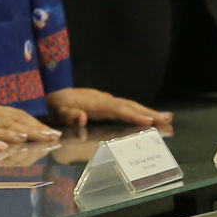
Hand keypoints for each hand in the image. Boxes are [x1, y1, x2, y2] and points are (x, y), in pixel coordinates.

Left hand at [45, 86, 171, 128]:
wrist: (48, 96)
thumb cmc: (52, 107)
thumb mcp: (56, 112)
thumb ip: (68, 115)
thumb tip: (81, 117)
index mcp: (93, 103)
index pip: (117, 109)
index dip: (133, 115)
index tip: (150, 121)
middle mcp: (102, 99)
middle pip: (128, 105)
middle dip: (148, 112)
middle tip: (168, 119)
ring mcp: (104, 100)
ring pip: (129, 105)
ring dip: (148, 111)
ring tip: (167, 118)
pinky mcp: (104, 103)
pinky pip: (125, 107)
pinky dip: (138, 111)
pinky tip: (147, 117)